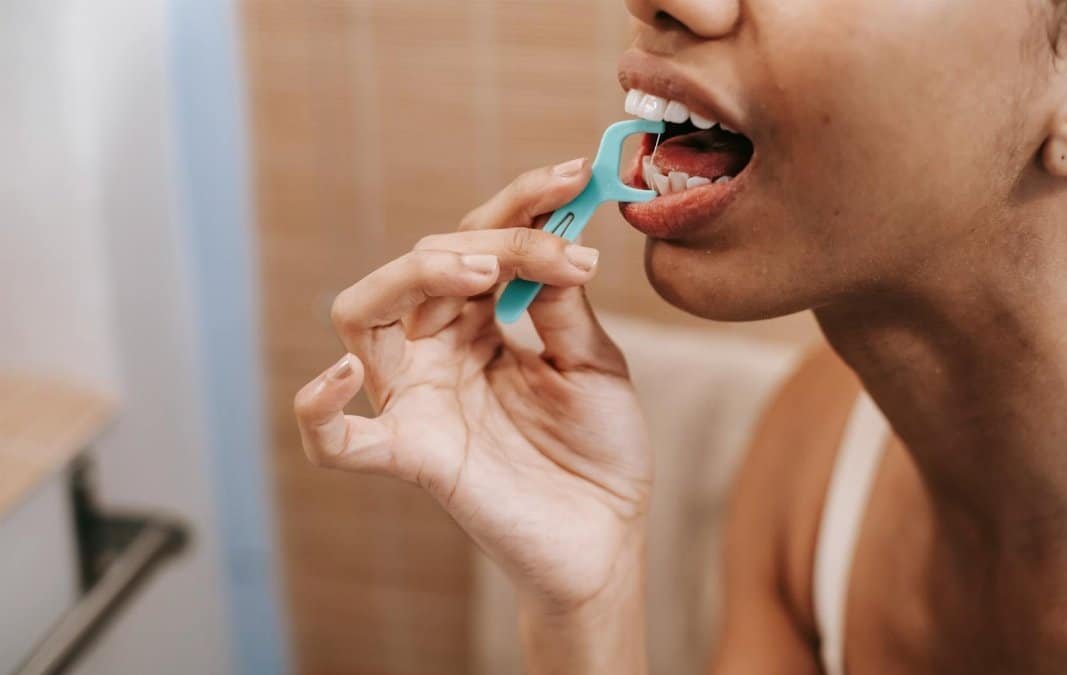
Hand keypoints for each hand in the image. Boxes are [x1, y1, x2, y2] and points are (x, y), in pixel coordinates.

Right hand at [293, 159, 652, 608]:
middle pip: (424, 262)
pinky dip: (320, 408)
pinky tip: (342, 376)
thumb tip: (545, 240)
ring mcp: (418, 399)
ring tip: (484, 273)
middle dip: (494, 238)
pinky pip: (336, 438)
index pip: (480, 241)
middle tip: (563, 253)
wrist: (608, 536)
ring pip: (364, 313)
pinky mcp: (413, 454)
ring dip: (416, 275)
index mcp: (482, 322)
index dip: (522, 203)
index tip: (574, 175)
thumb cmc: (599, 450)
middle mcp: (439, 350)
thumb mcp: (594, 362)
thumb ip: (559, 304)